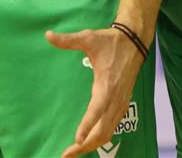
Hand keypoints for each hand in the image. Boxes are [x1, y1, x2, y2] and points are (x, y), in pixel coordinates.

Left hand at [46, 26, 146, 157]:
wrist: (134, 42)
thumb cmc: (109, 41)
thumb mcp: (88, 37)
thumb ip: (68, 40)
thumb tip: (48, 35)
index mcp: (107, 84)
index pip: (97, 109)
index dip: (88, 125)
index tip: (77, 139)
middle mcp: (116, 98)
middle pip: (103, 130)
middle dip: (86, 145)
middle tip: (67, 154)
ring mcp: (120, 103)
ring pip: (109, 132)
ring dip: (93, 145)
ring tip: (74, 152)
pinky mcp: (122, 104)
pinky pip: (112, 127)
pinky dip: (101, 138)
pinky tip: (89, 143)